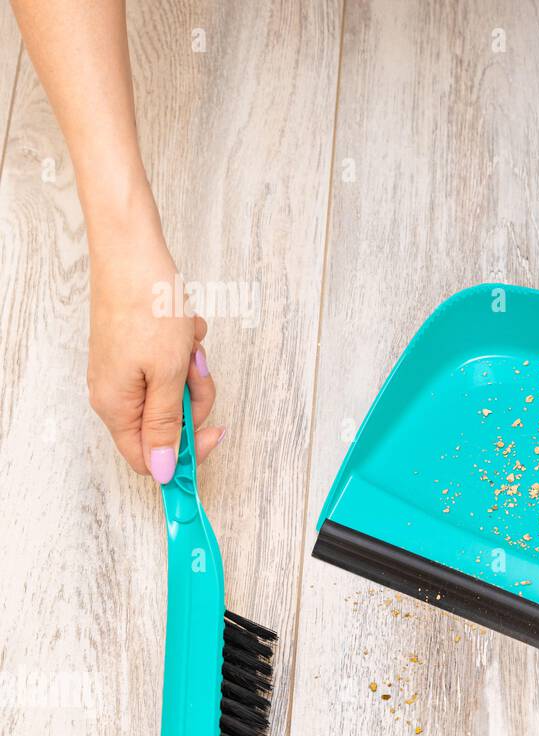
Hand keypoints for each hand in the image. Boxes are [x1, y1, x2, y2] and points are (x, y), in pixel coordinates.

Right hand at [86, 206, 221, 482]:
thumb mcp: (167, 375)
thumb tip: (163, 469)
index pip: (149, 458)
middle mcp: (117, 394)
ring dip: (193, 369)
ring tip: (188, 342)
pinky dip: (185, 349)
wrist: (133, 255)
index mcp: (116, 407)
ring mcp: (128, 371)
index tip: (214, 434)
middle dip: (195, 397)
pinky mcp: (138, 351)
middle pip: (170, 423)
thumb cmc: (147, 309)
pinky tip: (183, 328)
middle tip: (197, 370)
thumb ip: (166, 425)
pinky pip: (174, 365)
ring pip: (178, 392)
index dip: (185, 454)